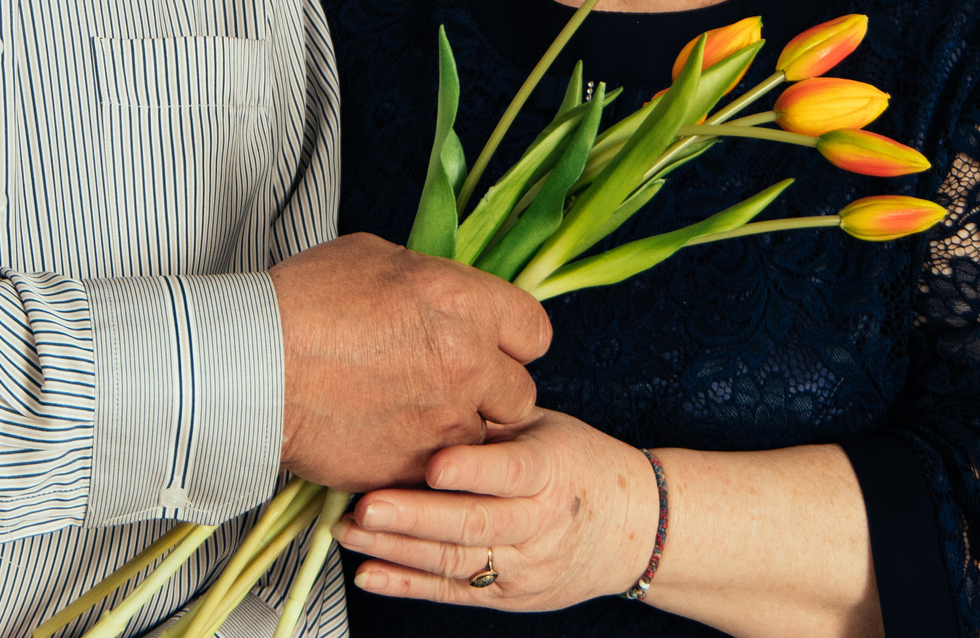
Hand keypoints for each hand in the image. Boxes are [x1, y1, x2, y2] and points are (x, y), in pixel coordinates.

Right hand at [269, 233, 550, 490]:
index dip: (513, 341)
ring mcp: (443, 423)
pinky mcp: (413, 468)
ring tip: (408, 415)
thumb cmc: (303, 301)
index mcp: (466, 303)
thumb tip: (444, 297)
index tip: (491, 345)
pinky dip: (418, 462)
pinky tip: (383, 439)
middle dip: (491, 393)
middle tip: (449, 386)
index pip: (535, 332)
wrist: (252, 366)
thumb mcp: (376, 258)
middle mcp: (468, 364)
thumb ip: (430, 282)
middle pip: (521, 395)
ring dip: (457, 432)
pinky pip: (438, 473)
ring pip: (482, 440)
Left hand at [335, 408, 655, 610]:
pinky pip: (452, 592)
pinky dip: (408, 585)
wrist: (629, 529)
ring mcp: (523, 565)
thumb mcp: (546, 427)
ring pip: (456, 561)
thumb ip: (494, 417)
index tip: (432, 463)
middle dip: (416, 516)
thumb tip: (432, 384)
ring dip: (398, 549)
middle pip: (474, 523)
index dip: (472, 469)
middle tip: (367, 504)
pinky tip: (369, 573)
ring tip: (350, 530)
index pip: (512, 472)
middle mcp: (539, 523)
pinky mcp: (506, 595)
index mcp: (552, 470)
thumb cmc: (576, 463)